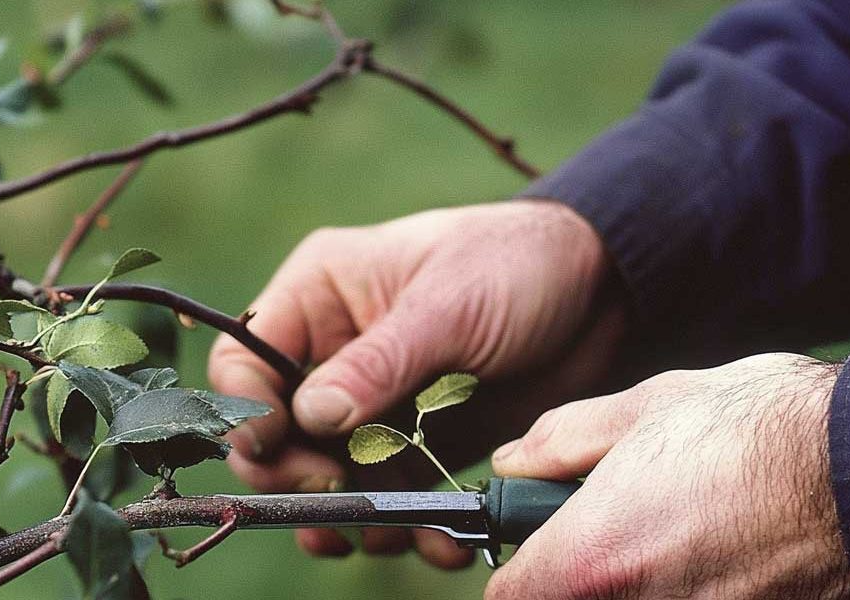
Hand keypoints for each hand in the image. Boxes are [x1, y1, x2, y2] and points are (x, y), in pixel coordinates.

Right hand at [208, 200, 624, 566]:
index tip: (279, 452)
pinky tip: (438, 541)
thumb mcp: (448, 305)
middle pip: (276, 432)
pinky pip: (389, 496)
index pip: (245, 360)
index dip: (248, 412)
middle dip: (297, 476)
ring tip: (388, 533)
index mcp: (320, 295)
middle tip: (337, 499)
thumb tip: (309, 419)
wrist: (604, 293)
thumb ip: (377, 363)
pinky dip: (406, 525)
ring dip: (353, 514)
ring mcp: (374, 404)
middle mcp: (333, 353)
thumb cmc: (517, 264)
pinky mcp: (416, 444)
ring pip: (329, 476)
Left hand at [486, 353, 849, 598]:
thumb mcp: (649, 409)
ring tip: (678, 533)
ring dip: (636, 582)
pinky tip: (719, 555)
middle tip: (617, 529)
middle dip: (579, 574)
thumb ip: (564, 441)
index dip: (518, 568)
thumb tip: (516, 458)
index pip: (509, 596)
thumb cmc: (767, 431)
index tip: (534, 544)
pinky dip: (689, 589)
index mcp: (596, 555)